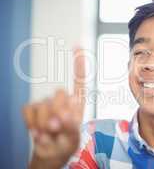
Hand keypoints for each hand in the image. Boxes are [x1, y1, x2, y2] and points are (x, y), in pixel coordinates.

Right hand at [22, 47, 85, 168]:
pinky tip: (39, 131)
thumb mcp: (73, 137)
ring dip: (45, 124)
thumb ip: (71, 125)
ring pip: (43, 105)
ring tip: (50, 133)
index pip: (79, 80)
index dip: (78, 63)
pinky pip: (28, 111)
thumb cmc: (65, 142)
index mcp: (77, 103)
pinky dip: (32, 124)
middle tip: (59, 128)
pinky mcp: (31, 108)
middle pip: (59, 93)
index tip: (78, 46)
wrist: (50, 153)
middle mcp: (62, 99)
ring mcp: (45, 103)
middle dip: (58, 113)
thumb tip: (62, 113)